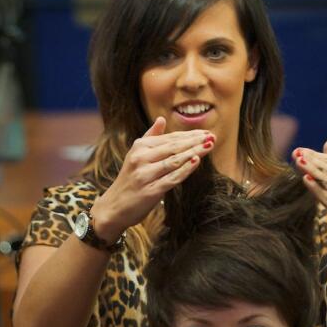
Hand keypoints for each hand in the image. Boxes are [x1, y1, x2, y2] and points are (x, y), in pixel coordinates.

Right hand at [91, 117, 215, 241]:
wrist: (114, 207)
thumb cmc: (129, 180)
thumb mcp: (135, 155)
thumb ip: (150, 137)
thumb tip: (162, 119)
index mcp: (139, 147)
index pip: (169, 138)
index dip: (189, 135)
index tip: (206, 132)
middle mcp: (141, 158)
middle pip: (173, 147)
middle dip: (195, 141)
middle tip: (212, 136)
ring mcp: (145, 175)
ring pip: (174, 161)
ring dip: (194, 152)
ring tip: (209, 146)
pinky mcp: (150, 191)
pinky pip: (171, 178)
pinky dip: (185, 170)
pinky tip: (196, 161)